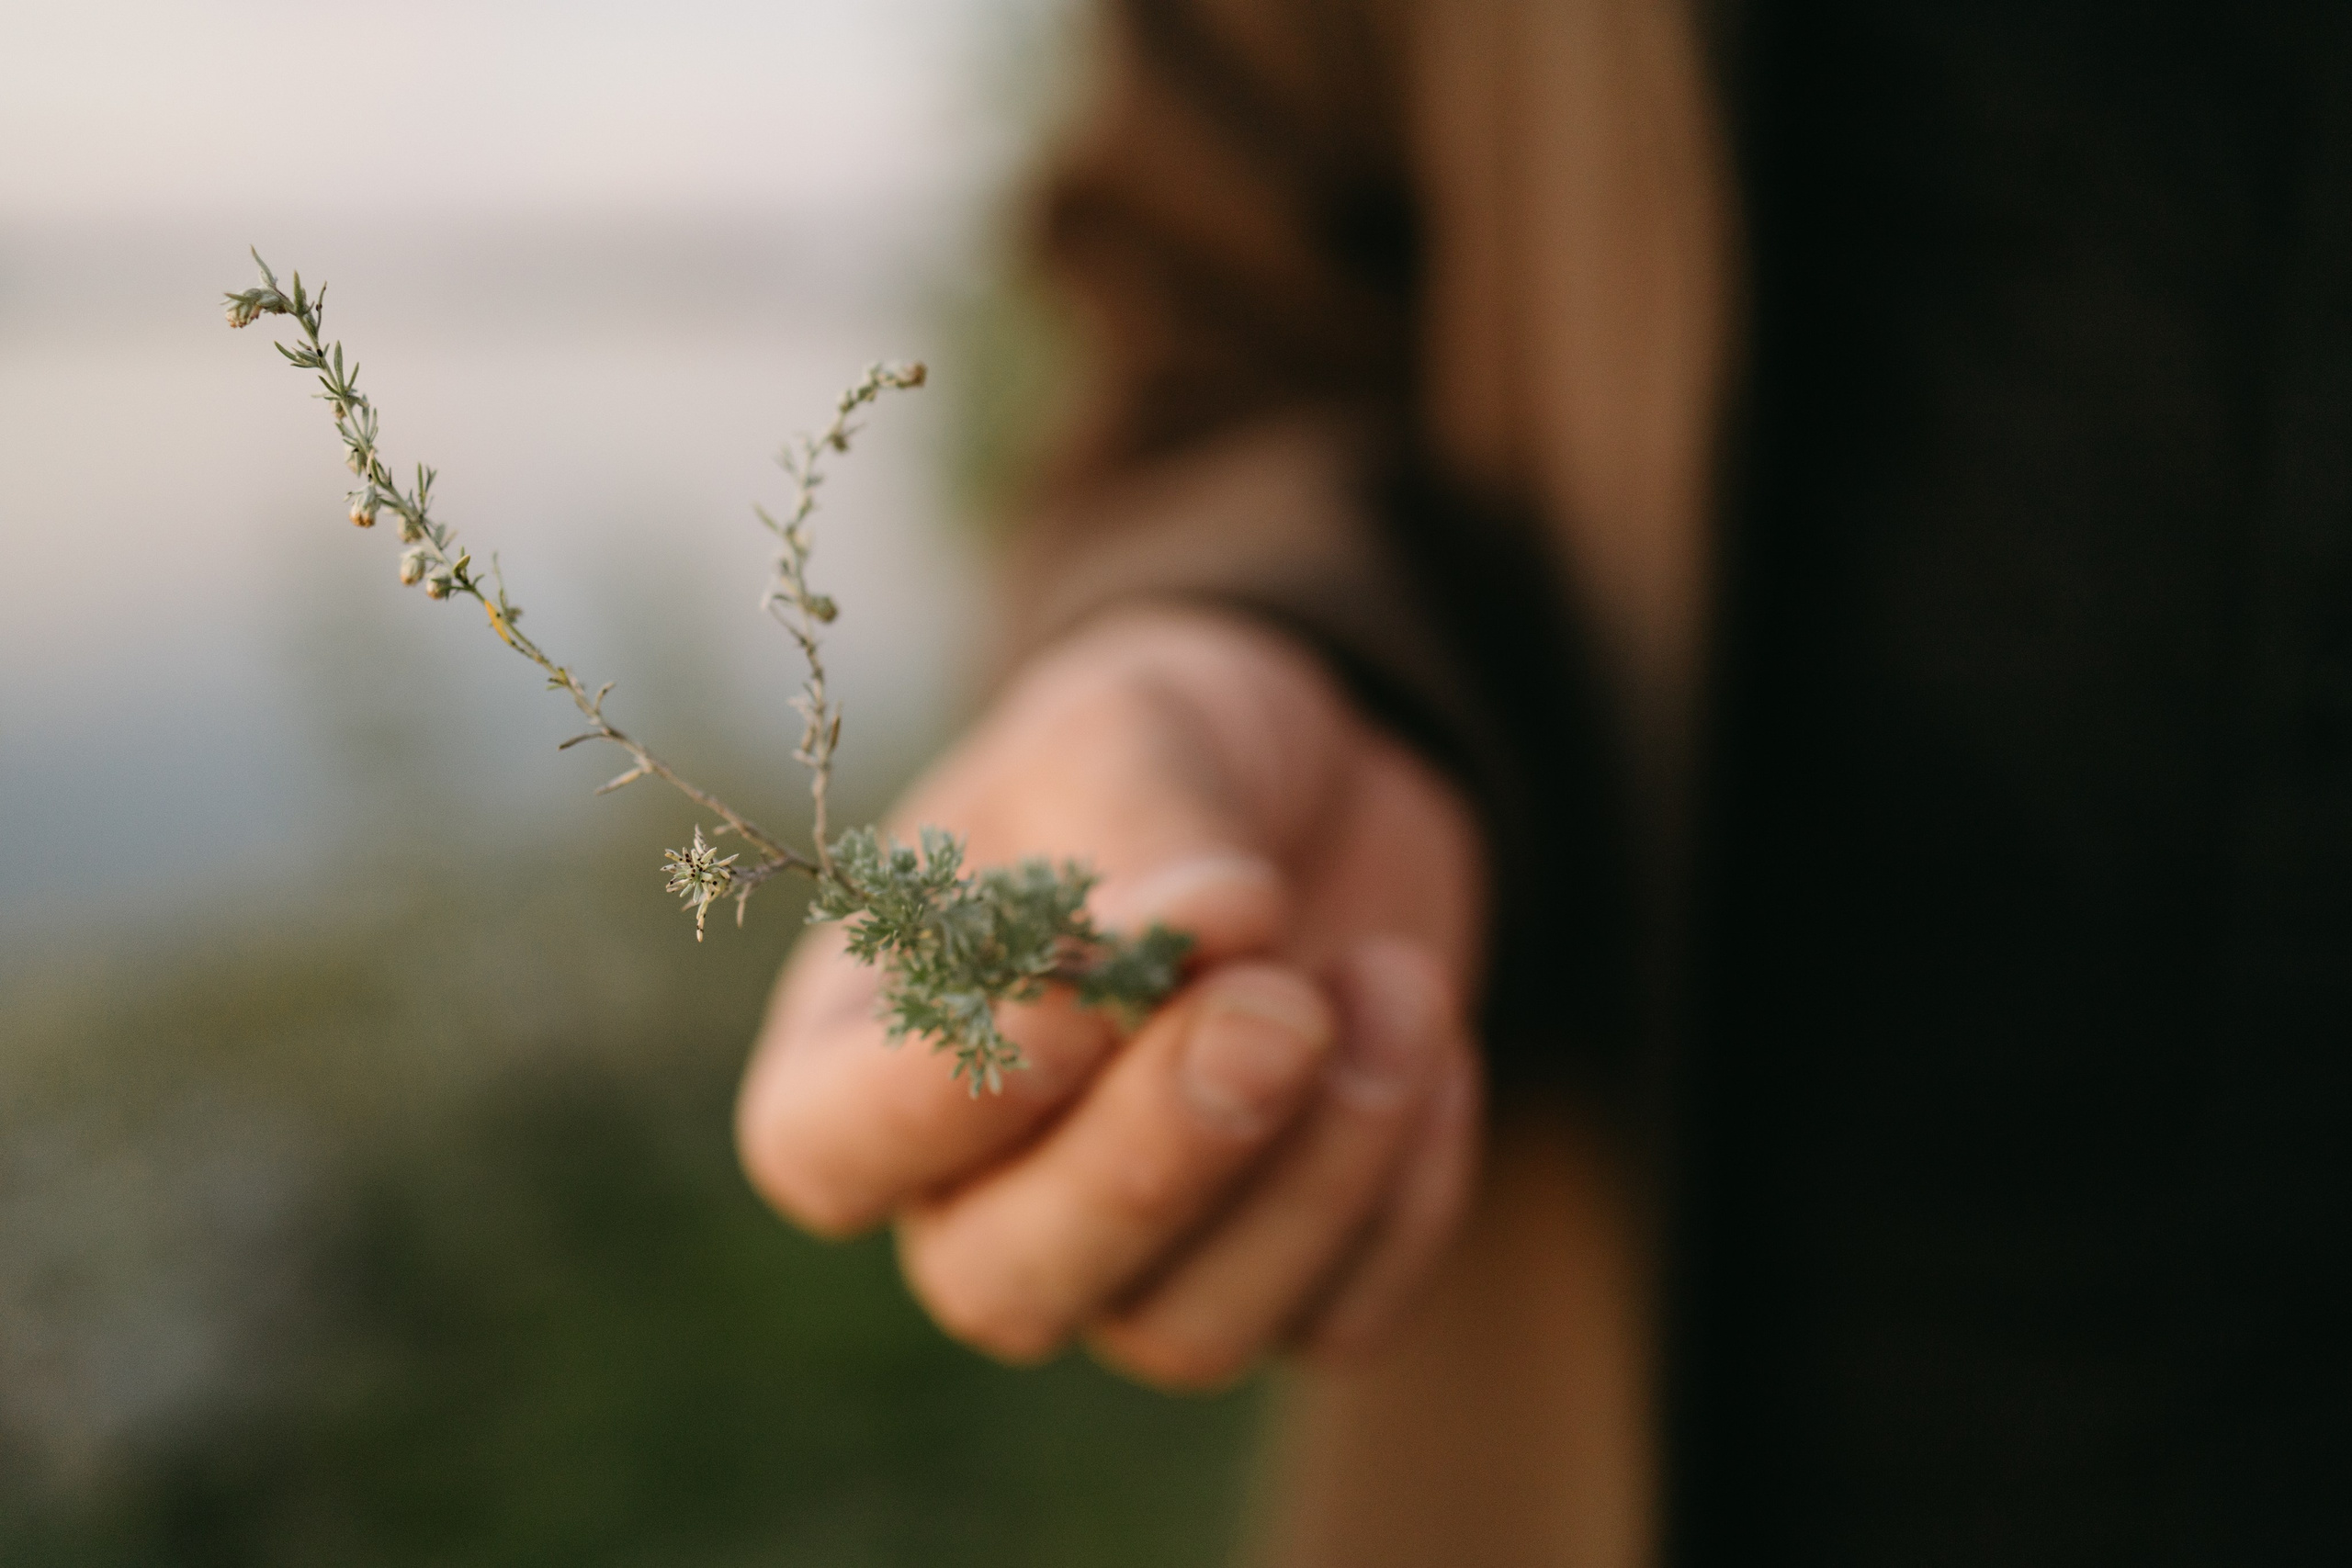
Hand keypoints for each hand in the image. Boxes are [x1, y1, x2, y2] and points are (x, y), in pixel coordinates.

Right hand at [735, 608, 1486, 1387]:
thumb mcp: (1136, 725)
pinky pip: (1334, 1323)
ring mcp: (1130, 1251)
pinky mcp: (1282, 1277)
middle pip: (1003, 1285)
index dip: (934, 1101)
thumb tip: (1211, 923)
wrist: (1326, 779)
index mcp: (864, 1033)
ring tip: (1397, 983)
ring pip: (1183, 1332)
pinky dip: (1408, 1199)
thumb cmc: (1173, 748)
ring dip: (1313, 1176)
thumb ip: (1142, 821)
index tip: (1083, 988)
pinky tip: (1434, 1045)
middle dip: (1152, 1163)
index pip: (827, 1147)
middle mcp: (973, 1180)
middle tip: (1280, 1011)